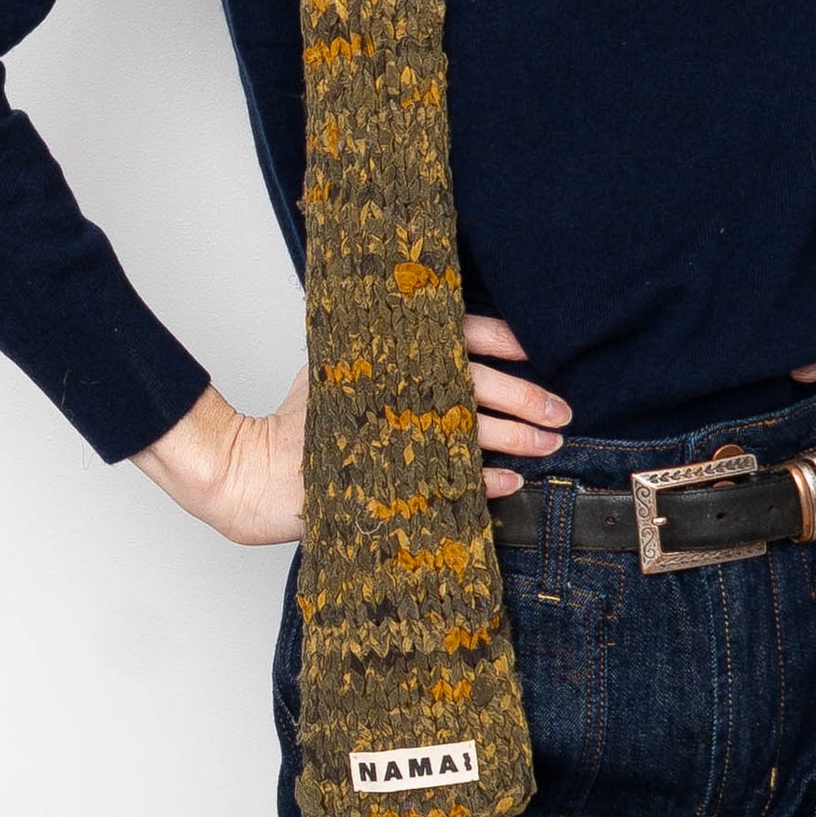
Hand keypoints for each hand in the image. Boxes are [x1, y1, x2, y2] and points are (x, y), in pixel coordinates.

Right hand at [131, 315, 571, 538]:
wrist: (253, 473)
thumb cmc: (305, 422)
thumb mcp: (346, 368)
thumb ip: (396, 355)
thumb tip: (454, 337)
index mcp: (386, 352)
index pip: (454, 333)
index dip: (499, 340)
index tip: (535, 351)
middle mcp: (391, 385)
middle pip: (471, 382)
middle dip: (524, 396)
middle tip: (562, 411)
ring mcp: (388, 430)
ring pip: (467, 428)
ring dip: (514, 438)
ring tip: (550, 446)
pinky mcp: (384, 474)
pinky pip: (447, 477)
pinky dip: (482, 481)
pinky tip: (510, 483)